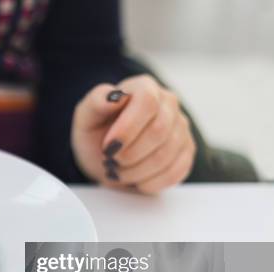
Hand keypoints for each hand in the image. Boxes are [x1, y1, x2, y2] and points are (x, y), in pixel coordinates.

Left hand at [71, 75, 195, 193]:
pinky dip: (148, 183)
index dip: (128, 128)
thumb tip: (114, 96)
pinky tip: (134, 179)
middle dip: (128, 154)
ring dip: (134, 172)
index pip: (148, 102)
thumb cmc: (96, 133)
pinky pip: (174, 173)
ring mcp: (181, 129)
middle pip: (158, 131)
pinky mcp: (186, 153)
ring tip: (118, 171)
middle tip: (110, 161)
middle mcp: (169, 104)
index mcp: (144, 87)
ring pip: (165, 156)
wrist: (106, 156)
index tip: (108, 147)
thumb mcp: (86, 117)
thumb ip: (96, 103)